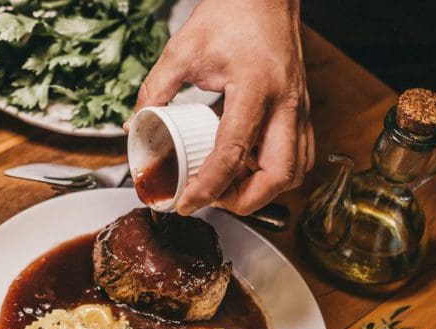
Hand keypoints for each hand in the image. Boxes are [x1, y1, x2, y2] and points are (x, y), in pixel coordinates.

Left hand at [132, 0, 312, 215]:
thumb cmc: (232, 13)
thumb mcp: (183, 50)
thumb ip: (155, 90)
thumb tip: (134, 126)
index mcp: (254, 88)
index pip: (232, 153)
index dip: (208, 187)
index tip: (187, 202)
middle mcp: (285, 102)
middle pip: (279, 175)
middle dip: (247, 200)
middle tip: (215, 200)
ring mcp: (298, 108)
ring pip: (296, 171)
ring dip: (265, 189)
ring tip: (230, 185)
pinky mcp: (301, 110)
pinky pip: (300, 155)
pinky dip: (276, 172)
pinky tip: (248, 166)